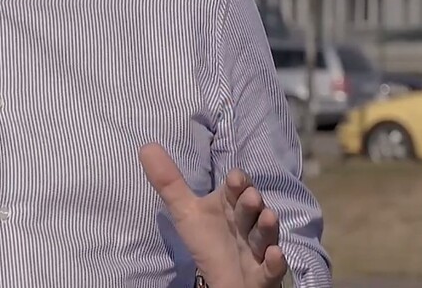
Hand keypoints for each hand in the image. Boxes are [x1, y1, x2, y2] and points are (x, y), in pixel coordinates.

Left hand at [140, 143, 286, 287]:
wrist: (225, 278)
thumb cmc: (209, 241)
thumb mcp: (186, 212)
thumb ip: (169, 183)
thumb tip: (146, 146)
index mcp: (230, 207)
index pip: (235, 190)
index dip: (237, 184)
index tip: (235, 178)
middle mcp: (247, 225)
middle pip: (250, 212)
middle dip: (250, 204)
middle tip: (251, 197)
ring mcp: (258, 250)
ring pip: (264, 237)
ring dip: (266, 227)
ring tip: (267, 216)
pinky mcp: (264, 275)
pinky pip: (272, 269)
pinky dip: (275, 262)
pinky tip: (275, 254)